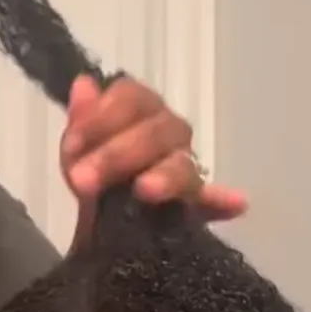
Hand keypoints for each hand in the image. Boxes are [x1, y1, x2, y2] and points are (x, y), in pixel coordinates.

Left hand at [61, 75, 247, 227]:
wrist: (96, 227)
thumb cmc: (92, 177)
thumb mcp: (76, 152)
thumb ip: (81, 122)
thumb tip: (84, 85)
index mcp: (141, 110)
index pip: (132, 96)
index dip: (101, 117)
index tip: (71, 146)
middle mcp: (169, 132)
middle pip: (156, 130)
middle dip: (117, 154)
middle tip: (83, 181)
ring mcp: (186, 169)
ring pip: (181, 164)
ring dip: (163, 176)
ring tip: (144, 190)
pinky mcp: (196, 206)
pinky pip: (213, 202)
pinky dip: (224, 202)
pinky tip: (239, 203)